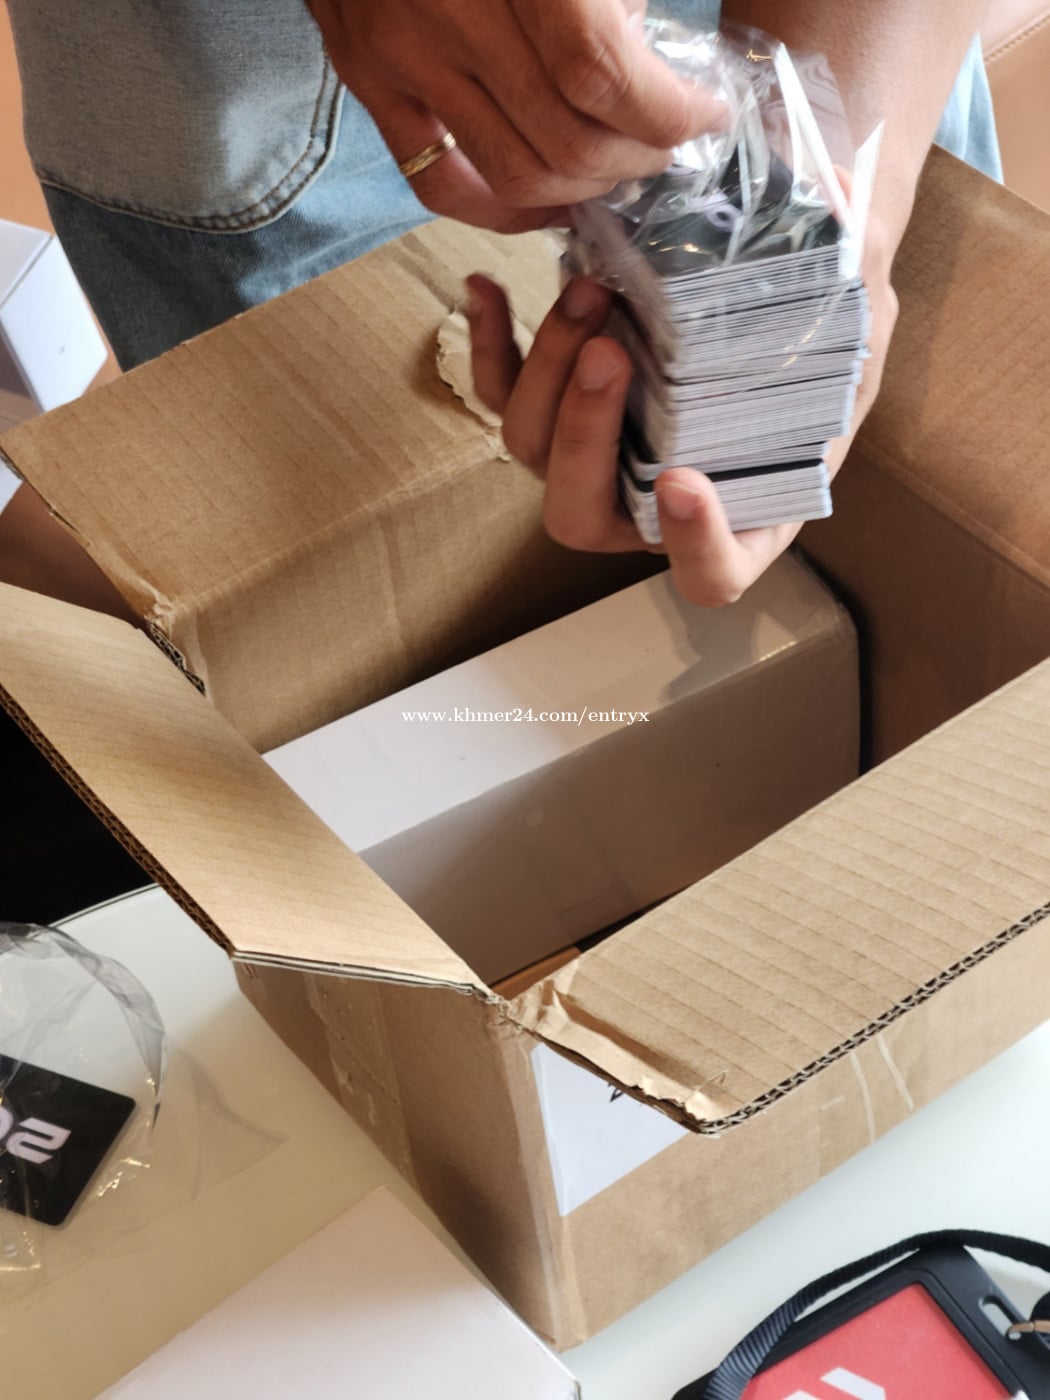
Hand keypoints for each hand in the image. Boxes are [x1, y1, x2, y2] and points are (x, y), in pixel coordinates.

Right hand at [305, 0, 723, 231]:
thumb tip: (650, 63)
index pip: (600, 72)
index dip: (665, 112)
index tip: (703, 114)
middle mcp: (451, 9)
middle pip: (565, 138)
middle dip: (632, 158)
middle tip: (659, 145)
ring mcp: (402, 53)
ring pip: (514, 175)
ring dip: (579, 191)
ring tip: (610, 167)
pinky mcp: (368, 82)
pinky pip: (440, 185)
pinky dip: (503, 211)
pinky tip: (546, 200)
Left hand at [465, 224, 896, 606]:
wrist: (770, 295)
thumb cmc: (821, 331)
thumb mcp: (856, 323)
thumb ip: (851, 293)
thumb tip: (844, 201)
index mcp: (737, 516)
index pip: (711, 575)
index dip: (693, 548)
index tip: (686, 483)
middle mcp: (648, 505)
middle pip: (583, 513)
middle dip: (586, 435)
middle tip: (611, 351)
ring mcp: (592, 460)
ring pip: (533, 447)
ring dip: (548, 374)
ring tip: (588, 293)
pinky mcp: (552, 408)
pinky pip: (500, 394)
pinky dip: (489, 346)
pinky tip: (486, 286)